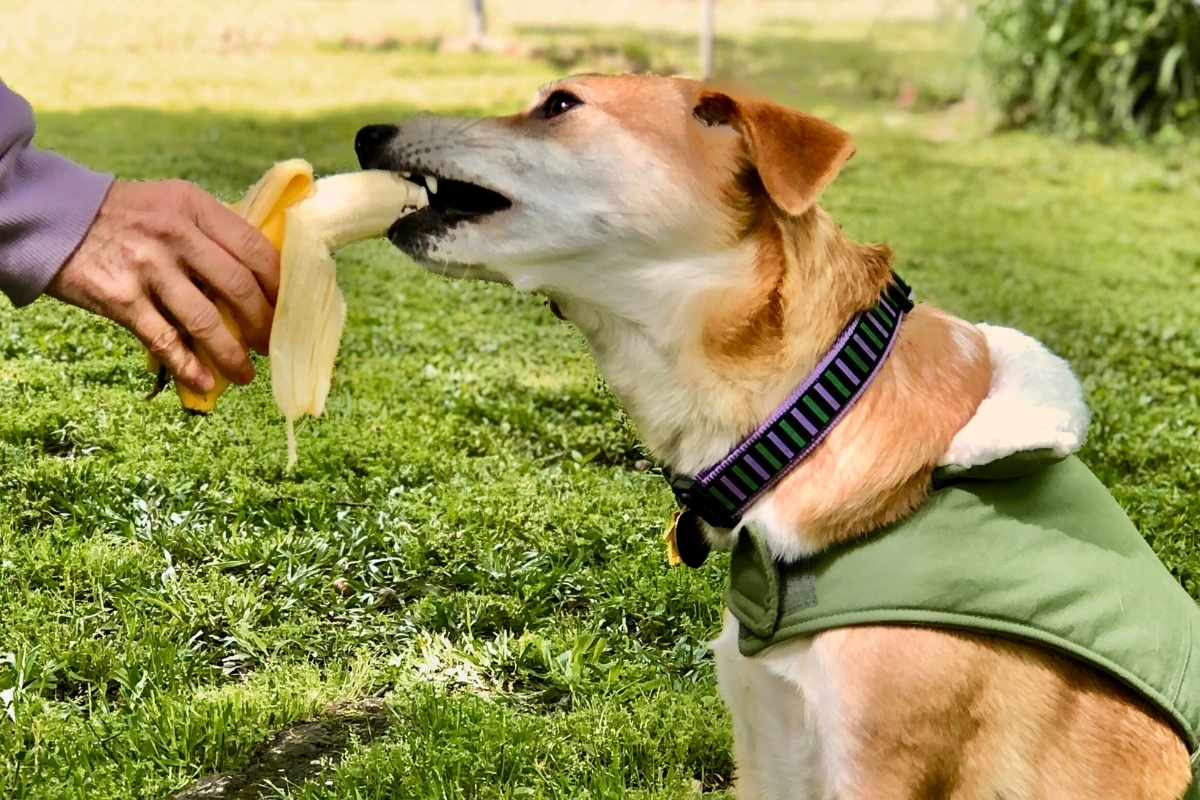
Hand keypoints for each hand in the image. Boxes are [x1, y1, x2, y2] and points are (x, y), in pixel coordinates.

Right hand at [47, 179, 279, 393]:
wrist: (55, 219)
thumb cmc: (127, 216)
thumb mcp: (173, 205)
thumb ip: (212, 233)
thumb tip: (259, 279)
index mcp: (195, 207)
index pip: (254, 249)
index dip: (279, 285)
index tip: (289, 309)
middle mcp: (175, 234)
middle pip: (238, 288)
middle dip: (262, 324)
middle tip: (272, 345)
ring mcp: (148, 267)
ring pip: (206, 321)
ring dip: (232, 354)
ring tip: (246, 374)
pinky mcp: (121, 298)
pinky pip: (164, 340)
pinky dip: (188, 367)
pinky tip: (205, 382)